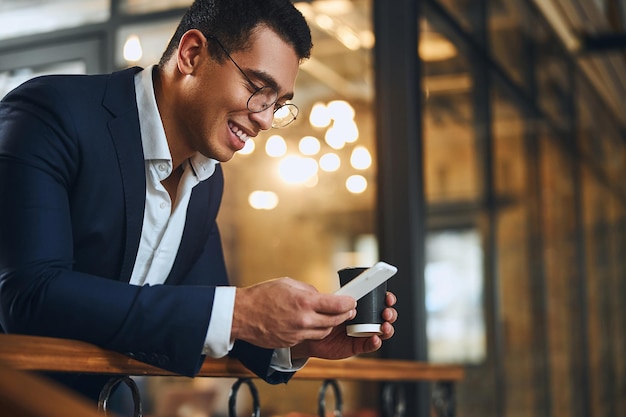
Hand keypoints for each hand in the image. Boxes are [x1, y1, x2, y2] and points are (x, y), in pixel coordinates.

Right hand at [231, 278, 356, 348]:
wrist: (242, 315)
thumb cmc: (262, 295)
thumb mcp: (288, 283)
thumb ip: (308, 290)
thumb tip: (321, 296)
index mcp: (304, 302)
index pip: (337, 305)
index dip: (348, 303)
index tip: (352, 301)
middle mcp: (303, 319)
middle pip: (335, 321)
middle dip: (345, 315)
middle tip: (349, 310)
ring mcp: (297, 333)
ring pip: (324, 331)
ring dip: (331, 324)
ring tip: (333, 317)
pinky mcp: (291, 342)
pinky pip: (310, 337)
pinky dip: (315, 330)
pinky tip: (313, 323)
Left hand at [291, 291, 397, 359]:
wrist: (311, 335)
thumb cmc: (322, 317)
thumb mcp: (332, 305)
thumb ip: (342, 302)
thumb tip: (351, 301)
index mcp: (361, 306)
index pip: (379, 300)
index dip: (387, 299)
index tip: (388, 298)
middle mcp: (365, 319)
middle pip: (386, 316)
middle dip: (390, 313)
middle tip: (386, 313)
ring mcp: (363, 333)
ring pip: (383, 331)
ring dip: (387, 328)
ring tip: (383, 326)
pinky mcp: (359, 346)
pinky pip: (371, 345)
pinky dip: (375, 343)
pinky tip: (375, 339)